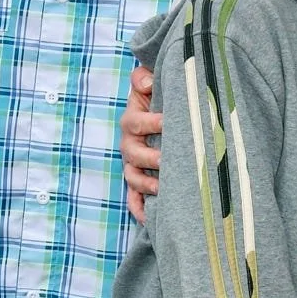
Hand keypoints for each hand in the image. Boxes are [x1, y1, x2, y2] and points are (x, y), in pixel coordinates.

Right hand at [121, 65, 162, 222]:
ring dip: (146, 184)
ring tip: (163, 188)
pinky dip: (139, 209)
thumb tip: (146, 83)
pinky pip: (134, 198)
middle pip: (133, 153)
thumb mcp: (149, 82)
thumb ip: (144, 78)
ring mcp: (133, 165)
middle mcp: (129, 144)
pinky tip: (149, 219)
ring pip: (133, 177)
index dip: (150, 122)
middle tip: (167, 159)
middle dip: (149, 158)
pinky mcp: (138, 181)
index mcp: (132, 120)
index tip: (167, 122)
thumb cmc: (157, 96)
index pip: (136, 122)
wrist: (158, 110)